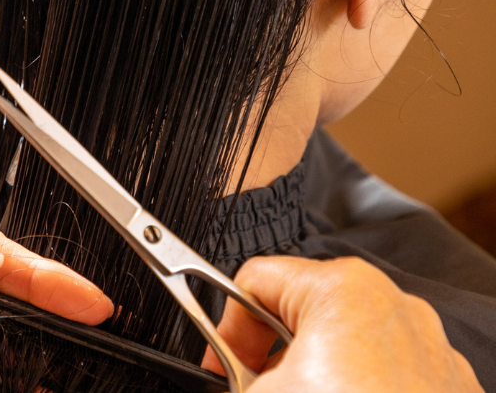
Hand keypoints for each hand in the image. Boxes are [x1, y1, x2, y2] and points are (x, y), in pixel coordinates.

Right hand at [201, 256, 481, 392]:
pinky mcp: (447, 391)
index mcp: (343, 289)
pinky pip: (384, 379)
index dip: (225, 331)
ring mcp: (429, 352)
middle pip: (301, 315)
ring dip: (312, 379)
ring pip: (345, 348)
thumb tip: (225, 378)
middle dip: (270, 359)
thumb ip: (225, 369)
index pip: (254, 282)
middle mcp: (394, 307)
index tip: (217, 370)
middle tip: (253, 392)